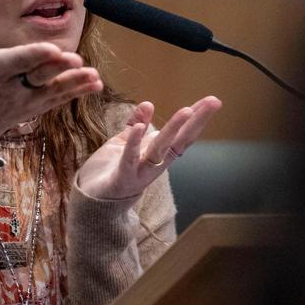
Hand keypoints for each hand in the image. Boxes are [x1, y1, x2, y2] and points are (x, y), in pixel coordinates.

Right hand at [0, 0, 102, 146]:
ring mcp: (27, 101)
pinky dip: (78, 91)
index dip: (34, 56)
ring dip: (75, 83)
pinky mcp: (38, 108)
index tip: (53, 50)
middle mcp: (13, 88)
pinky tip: (96, 84)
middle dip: (57, 70)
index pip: (17, 62)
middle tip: (76, 60)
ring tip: (94, 76)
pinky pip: (60, 99)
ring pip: (54, 91)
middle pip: (39, 77)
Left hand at [76, 96, 222, 199]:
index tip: (213, 100)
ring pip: (160, 149)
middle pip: (180, 139)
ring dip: (173, 129)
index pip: (181, 133)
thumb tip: (148, 103)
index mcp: (157, 154)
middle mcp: (155, 163)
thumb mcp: (123, 143)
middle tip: (214, 102)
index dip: (197, 117)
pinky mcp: (122, 178)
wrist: (91, 203)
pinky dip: (135, 144)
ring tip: (186, 111)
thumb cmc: (109, 172)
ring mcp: (140, 171)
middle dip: (196, 120)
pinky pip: (129, 160)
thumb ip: (136, 124)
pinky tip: (141, 128)